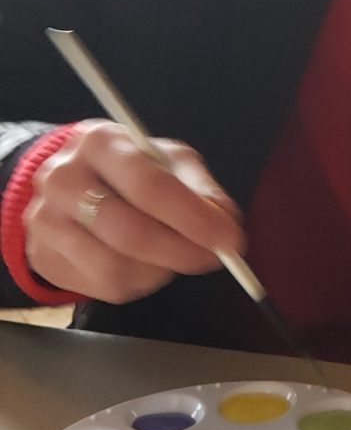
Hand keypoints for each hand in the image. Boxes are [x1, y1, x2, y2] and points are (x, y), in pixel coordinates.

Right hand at [23, 120, 244, 304]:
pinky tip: (148, 264)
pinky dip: (138, 283)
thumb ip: (201, 189)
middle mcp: (63, 178)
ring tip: (177, 256)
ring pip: (115, 266)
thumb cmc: (133, 167)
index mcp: (101, 142)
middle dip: (182, 251)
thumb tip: (226, 223)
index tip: (229, 240)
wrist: (73, 178)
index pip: (151, 187)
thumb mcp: (170, 161)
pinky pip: (102, 287)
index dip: (193, 218)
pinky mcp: (42, 256)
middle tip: (213, 258)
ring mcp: (45, 220)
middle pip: (129, 232)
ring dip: (160, 270)